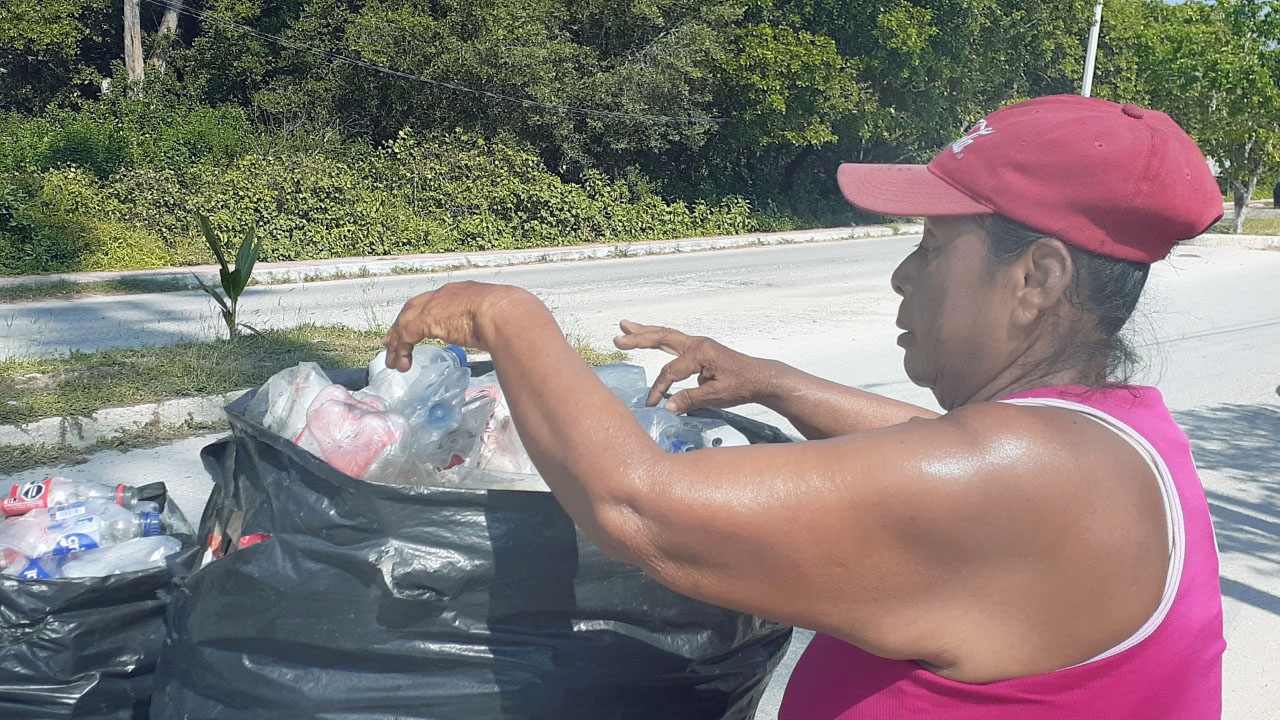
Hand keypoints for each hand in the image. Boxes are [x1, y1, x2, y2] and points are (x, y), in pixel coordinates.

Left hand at [383, 281, 532, 371]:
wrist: (506, 314)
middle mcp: (445, 295)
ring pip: (405, 322)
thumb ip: (488, 327)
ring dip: (397, 343)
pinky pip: (406, 334)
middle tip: (391, 342)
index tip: (415, 329)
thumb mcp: (496, 320)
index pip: (435, 302)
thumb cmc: (511, 318)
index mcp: (462, 292)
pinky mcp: (427, 319)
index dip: (422, 315)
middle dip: (401, 325)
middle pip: (413, 308)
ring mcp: (435, 306)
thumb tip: (496, 340)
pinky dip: (401, 349)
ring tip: (394, 361)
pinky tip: (402, 363)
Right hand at [612, 320, 773, 412]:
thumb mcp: (715, 396)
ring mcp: (698, 344)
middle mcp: (697, 344)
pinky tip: (649, 336)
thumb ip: (690, 400)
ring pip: (666, 335)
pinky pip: (674, 342)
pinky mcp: (700, 349)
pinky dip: (658, 338)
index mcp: (700, 353)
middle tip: (617, 337)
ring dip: (645, 331)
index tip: (652, 404)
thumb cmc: (742, 386)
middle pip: (662, 338)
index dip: (659, 389)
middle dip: (639, 337)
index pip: (670, 372)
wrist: (760, 378)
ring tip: (625, 324)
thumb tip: (666, 407)